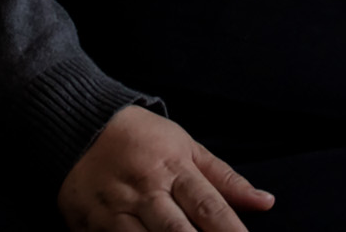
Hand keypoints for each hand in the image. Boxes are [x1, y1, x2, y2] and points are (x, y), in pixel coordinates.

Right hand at [57, 106, 272, 231]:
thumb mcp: (186, 147)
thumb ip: (225, 179)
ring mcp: (113, 209)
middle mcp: (145, 190)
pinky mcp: (87, 224)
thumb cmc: (142, 138)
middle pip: (176, 231)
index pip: (209, 206)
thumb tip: (265, 202)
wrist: (80, 125)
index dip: (230, 231)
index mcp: (173, 168)